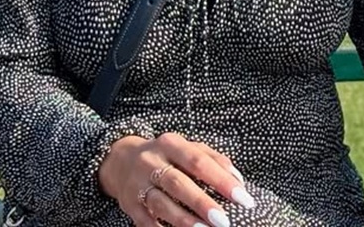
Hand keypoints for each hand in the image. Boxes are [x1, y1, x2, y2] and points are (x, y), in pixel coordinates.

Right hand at [99, 132, 254, 226]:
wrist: (120, 160)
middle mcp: (152, 162)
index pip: (199, 161)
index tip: (243, 197)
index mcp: (171, 144)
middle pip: (179, 183)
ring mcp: (138, 184)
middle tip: (224, 220)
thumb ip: (214, 160)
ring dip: (183, 220)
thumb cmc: (166, 155)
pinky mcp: (129, 204)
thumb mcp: (188, 148)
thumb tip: (238, 180)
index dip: (222, 180)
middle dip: (203, 203)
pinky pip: (145, 220)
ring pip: (161, 204)